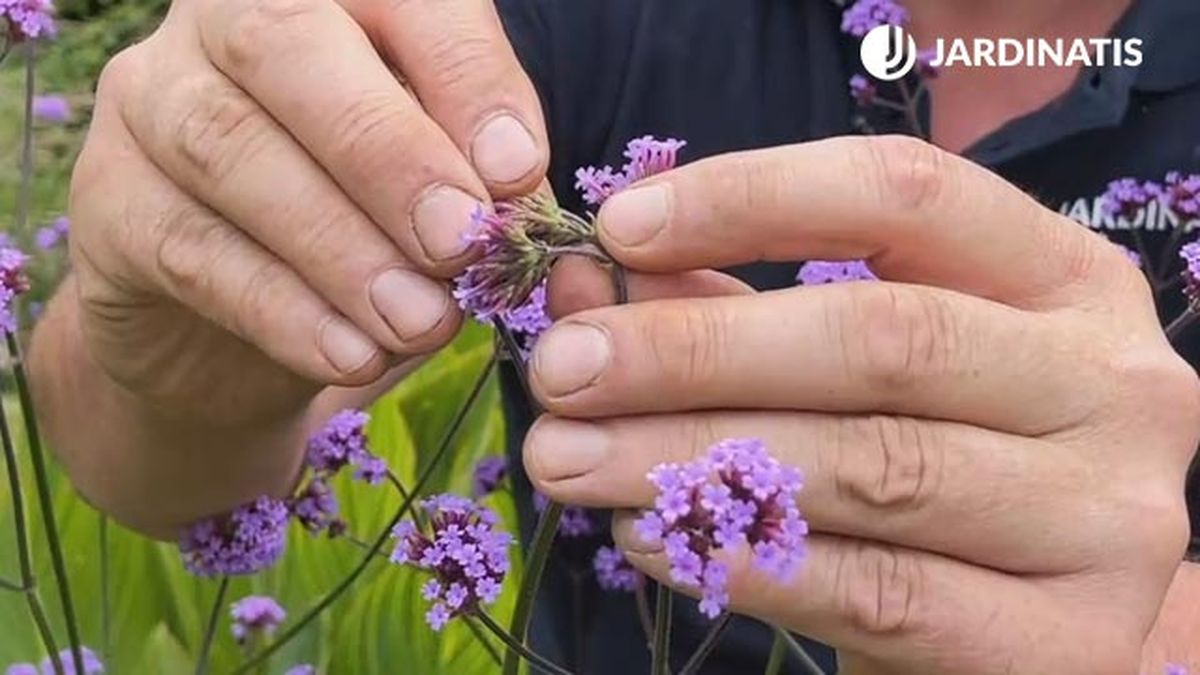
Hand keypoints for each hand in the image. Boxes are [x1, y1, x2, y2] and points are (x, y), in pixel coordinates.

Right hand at [68, 0, 545, 420]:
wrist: (240, 333)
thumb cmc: (366, 231)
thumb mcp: (433, 194)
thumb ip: (468, 174)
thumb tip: (509, 189)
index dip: (465, 73)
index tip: (518, 172)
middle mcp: (220, 20)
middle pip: (287, 40)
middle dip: (390, 149)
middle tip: (461, 244)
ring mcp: (149, 102)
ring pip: (229, 146)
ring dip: (342, 246)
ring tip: (422, 322)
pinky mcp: (109, 202)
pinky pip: (191, 248)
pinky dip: (284, 309)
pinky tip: (353, 355)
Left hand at [524, 136, 1199, 673]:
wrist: (1052, 623)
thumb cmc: (943, 459)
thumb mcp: (863, 365)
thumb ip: (735, 308)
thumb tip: (588, 284)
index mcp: (1066, 279)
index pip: (909, 195)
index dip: (753, 198)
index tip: (617, 228)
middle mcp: (1112, 385)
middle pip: (884, 339)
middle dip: (694, 350)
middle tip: (562, 367)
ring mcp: (1106, 519)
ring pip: (872, 468)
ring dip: (690, 460)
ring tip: (569, 457)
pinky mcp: (1064, 641)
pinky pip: (879, 592)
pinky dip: (745, 559)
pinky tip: (647, 536)